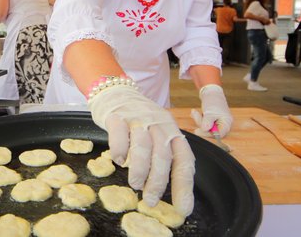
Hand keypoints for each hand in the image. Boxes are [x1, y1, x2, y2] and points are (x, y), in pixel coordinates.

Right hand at [88, 85, 194, 216]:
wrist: (115, 91)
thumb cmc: (138, 120)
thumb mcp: (157, 132)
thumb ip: (162, 154)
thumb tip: (162, 188)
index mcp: (172, 131)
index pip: (184, 160)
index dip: (184, 185)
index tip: (183, 208)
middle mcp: (158, 124)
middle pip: (163, 156)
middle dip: (158, 182)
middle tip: (151, 200)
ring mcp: (137, 119)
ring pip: (142, 147)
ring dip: (139, 170)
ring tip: (135, 184)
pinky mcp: (117, 117)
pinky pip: (119, 136)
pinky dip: (119, 151)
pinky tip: (118, 160)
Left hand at [191, 85, 232, 137]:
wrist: (211, 93)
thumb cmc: (213, 101)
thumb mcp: (209, 112)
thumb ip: (207, 121)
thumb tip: (205, 130)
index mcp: (227, 123)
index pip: (219, 135)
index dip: (208, 134)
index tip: (198, 130)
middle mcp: (224, 126)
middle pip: (211, 133)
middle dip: (201, 124)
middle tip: (195, 115)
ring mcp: (218, 125)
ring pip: (206, 129)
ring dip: (198, 120)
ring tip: (195, 112)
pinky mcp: (212, 124)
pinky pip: (203, 126)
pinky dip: (199, 120)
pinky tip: (196, 113)